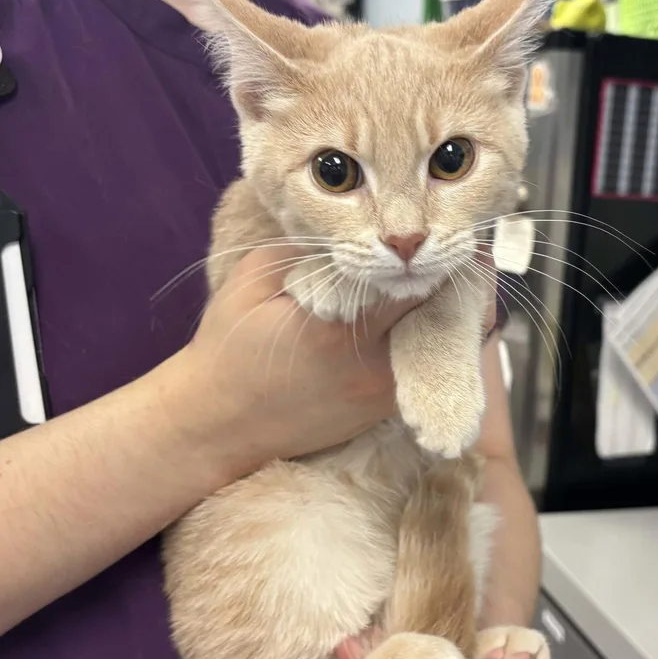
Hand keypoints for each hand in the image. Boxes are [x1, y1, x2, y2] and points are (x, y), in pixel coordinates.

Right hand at [166, 245, 419, 481]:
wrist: (218, 425)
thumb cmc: (229, 350)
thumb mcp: (251, 281)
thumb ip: (302, 251)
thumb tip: (350, 233)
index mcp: (336, 326)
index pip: (408, 283)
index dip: (420, 257)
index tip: (426, 233)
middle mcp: (369, 364)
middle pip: (432, 314)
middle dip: (436, 283)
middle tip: (438, 254)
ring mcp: (379, 394)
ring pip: (433, 344)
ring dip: (432, 314)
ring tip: (427, 284)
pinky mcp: (379, 413)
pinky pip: (416, 368)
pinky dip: (417, 343)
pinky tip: (408, 322)